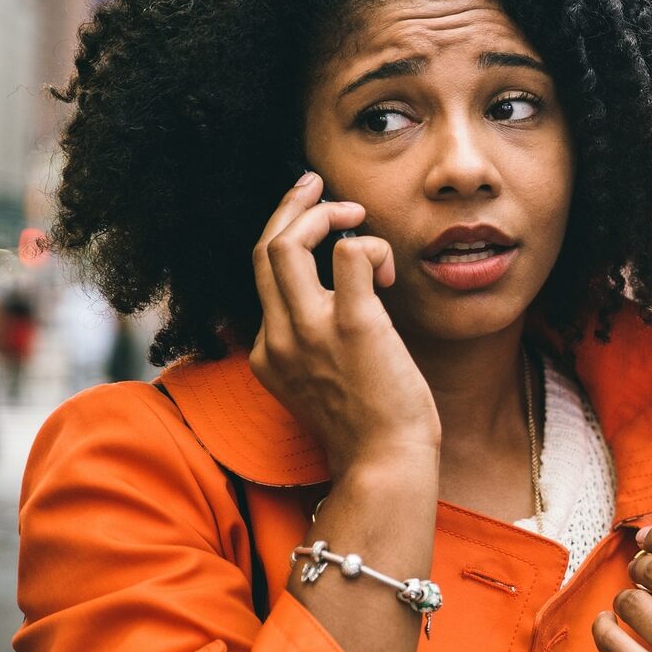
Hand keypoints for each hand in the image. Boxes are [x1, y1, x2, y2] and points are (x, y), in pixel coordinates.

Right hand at [248, 172, 440, 475]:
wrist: (385, 466)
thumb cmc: (369, 431)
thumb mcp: (323, 387)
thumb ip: (317, 349)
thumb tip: (346, 305)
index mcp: (267, 355)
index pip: (261, 279)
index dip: (285, 239)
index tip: (310, 217)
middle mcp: (279, 339)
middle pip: (263, 250)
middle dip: (289, 206)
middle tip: (317, 184)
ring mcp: (311, 331)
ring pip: (287, 244)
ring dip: (323, 214)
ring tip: (355, 212)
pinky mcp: (354, 326)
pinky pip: (350, 254)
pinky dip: (369, 246)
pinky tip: (389, 271)